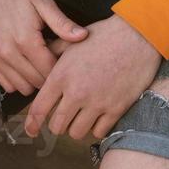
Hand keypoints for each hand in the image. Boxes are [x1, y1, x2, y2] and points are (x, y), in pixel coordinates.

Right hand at [0, 0, 87, 95]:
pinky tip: (25, 63)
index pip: (50, 71)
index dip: (62, 67)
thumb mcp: (42, 1)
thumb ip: (62, 23)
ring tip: (39, 59)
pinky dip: (18, 79)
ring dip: (34, 79)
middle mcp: (8, 54)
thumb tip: (83, 37)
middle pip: (38, 82)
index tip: (65, 56)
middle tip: (53, 56)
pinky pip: (6, 84)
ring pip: (22, 87)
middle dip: (49, 73)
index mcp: (25, 40)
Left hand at [22, 14, 160, 141]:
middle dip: (57, 124)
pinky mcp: (116, 109)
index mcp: (62, 75)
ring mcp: (97, 103)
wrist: (137, 36)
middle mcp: (76, 92)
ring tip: (81, 116)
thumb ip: (53, 53)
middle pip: (56, 126)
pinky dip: (96, 127)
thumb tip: (39, 60)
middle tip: (64, 116)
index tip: (31, 130)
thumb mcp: (73, 41)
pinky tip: (98, 116)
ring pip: (76, 133)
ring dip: (77, 126)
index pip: (39, 108)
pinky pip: (98, 132)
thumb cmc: (105, 35)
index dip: (32, 123)